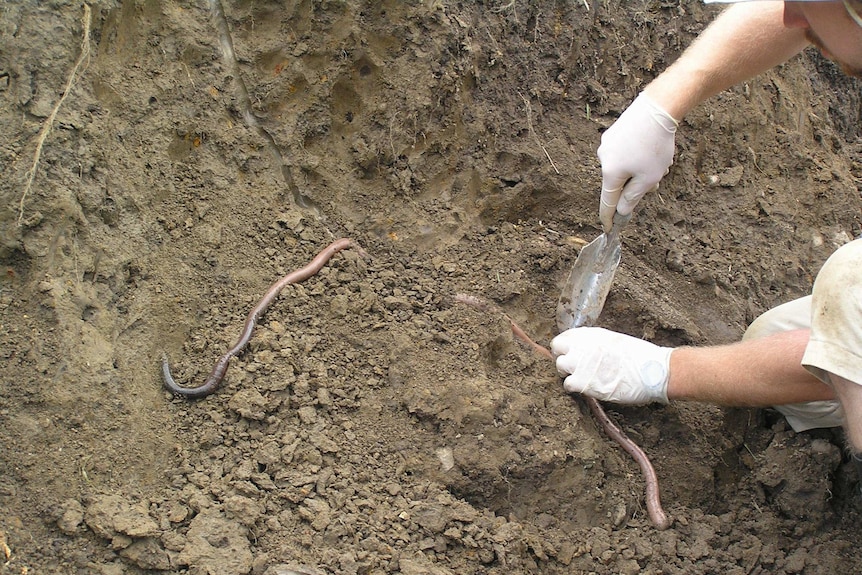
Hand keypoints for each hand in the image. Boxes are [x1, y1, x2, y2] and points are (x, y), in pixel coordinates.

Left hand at [551, 327, 672, 404]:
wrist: (652, 371)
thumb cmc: (640, 357)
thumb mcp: (615, 341)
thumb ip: (597, 344)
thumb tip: (588, 350)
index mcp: (592, 334)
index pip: (565, 337)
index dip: (566, 347)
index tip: (571, 353)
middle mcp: (582, 346)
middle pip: (557, 349)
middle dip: (563, 357)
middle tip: (573, 367)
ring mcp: (581, 364)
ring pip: (560, 366)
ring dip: (567, 373)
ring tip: (580, 378)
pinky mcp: (583, 382)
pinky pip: (567, 384)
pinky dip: (573, 387)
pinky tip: (585, 388)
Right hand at [597, 92, 678, 231]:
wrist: (657, 107)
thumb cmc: (654, 146)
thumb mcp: (648, 179)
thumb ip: (633, 197)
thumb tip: (622, 211)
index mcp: (610, 173)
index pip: (607, 202)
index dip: (609, 218)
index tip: (608, 229)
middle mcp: (603, 159)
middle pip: (618, 182)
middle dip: (636, 185)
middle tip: (658, 179)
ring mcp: (607, 144)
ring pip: (623, 166)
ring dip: (639, 169)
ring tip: (660, 159)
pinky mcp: (614, 132)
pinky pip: (624, 152)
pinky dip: (637, 155)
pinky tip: (652, 146)